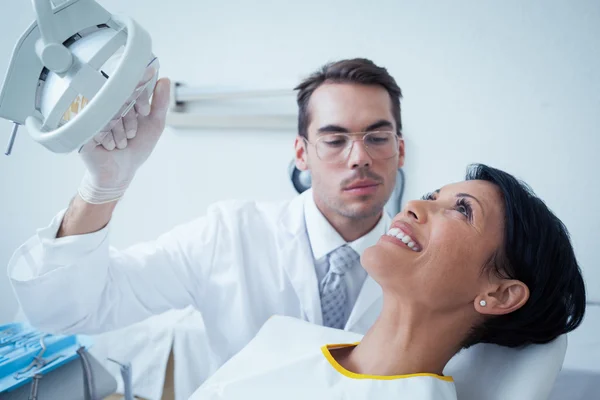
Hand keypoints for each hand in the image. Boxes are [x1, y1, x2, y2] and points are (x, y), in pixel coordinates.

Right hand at [77, 69, 170, 203]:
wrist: (121, 171)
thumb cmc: (136, 147)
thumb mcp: (154, 125)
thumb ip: (160, 103)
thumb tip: (165, 79)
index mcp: (121, 98)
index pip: (129, 85)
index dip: (139, 97)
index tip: (145, 112)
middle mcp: (105, 103)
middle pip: (117, 97)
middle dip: (130, 118)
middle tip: (132, 134)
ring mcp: (91, 113)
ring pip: (107, 111)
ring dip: (119, 131)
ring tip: (121, 143)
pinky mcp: (79, 126)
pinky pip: (94, 124)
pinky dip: (107, 137)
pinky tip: (109, 146)